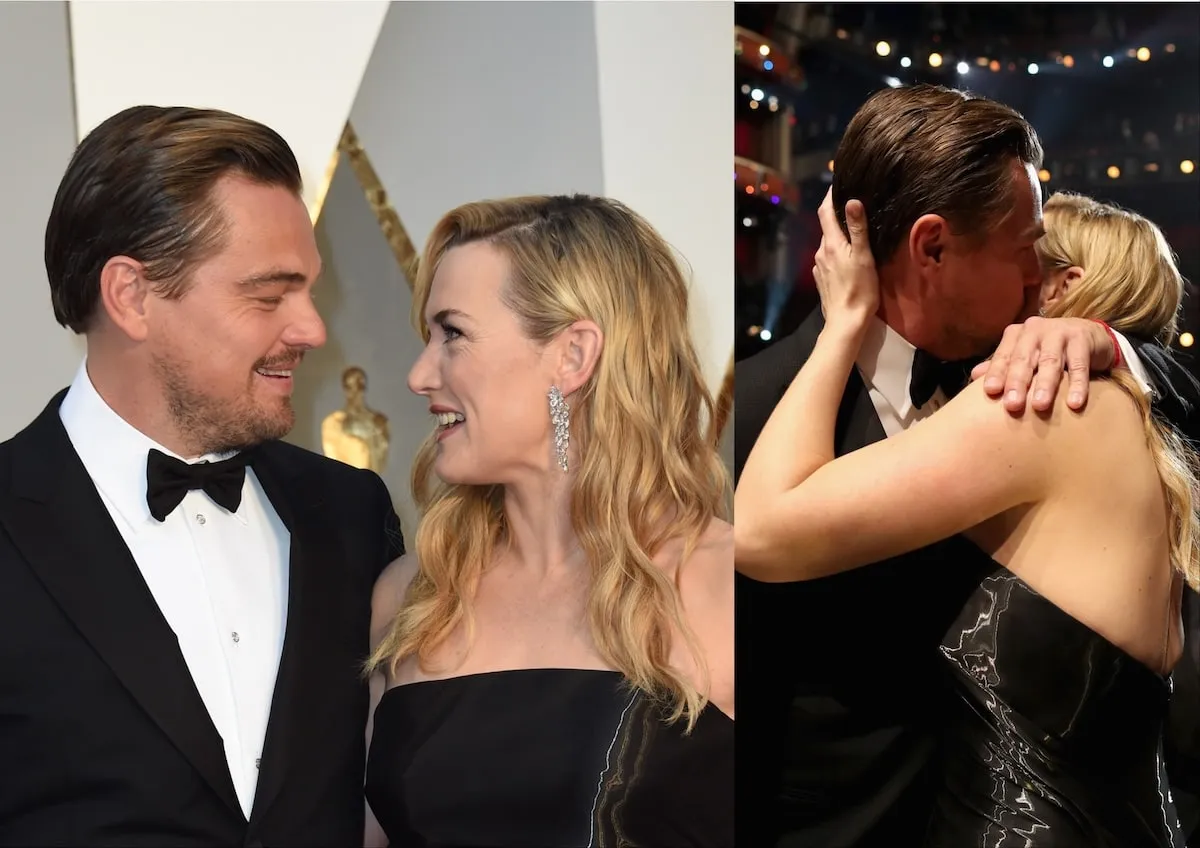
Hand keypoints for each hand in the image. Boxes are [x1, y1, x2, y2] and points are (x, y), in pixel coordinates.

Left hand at [813, 189, 877, 329]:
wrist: (846, 322)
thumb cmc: (860, 289)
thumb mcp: (863, 256)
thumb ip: (858, 229)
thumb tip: (851, 201)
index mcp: (831, 244)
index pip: (825, 212)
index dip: (830, 195)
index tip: (838, 184)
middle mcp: (821, 252)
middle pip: (828, 227)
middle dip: (838, 215)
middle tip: (854, 206)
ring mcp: (819, 267)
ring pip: (829, 243)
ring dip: (839, 235)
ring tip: (855, 232)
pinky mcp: (822, 279)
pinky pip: (828, 258)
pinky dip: (837, 251)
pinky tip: (849, 257)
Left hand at [969, 316, 1117, 412]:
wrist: (1089, 335)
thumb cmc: (1047, 350)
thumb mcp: (1024, 355)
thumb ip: (1002, 365)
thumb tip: (974, 377)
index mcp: (1016, 335)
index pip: (1003, 356)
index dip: (996, 373)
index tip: (990, 392)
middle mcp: (1035, 330)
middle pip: (1023, 359)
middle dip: (1017, 382)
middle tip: (1012, 405)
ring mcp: (1060, 332)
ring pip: (1050, 361)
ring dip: (1045, 384)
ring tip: (1040, 406)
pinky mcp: (1083, 339)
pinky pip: (1079, 366)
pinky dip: (1077, 385)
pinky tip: (1074, 403)